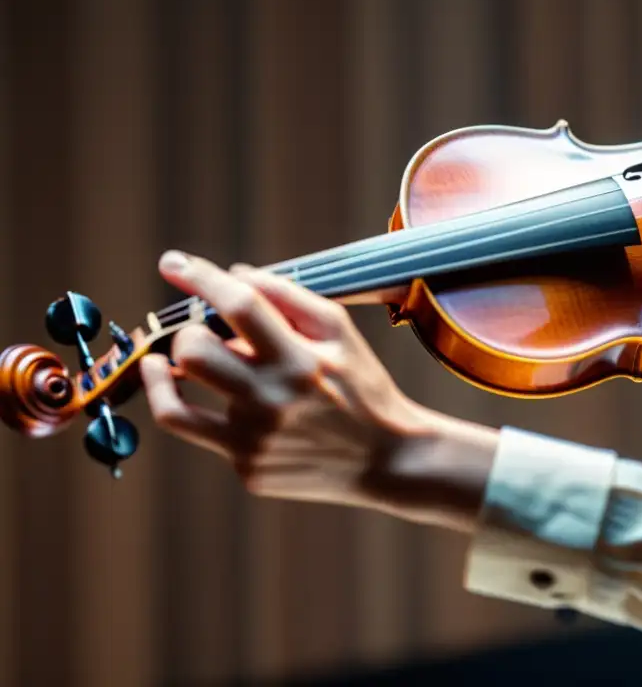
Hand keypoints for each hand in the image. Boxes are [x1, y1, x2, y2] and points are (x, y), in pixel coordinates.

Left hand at [139, 250, 496, 529]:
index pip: (239, 306)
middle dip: (187, 333)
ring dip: (165, 373)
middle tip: (199, 333)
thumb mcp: (341, 332)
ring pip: (173, 404)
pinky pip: (204, 435)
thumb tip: (235, 274)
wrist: (387, 459)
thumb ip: (288, 297)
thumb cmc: (363, 386)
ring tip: (165, 362)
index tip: (173, 263)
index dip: (200, 278)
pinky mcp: (248, 468)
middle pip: (193, 352)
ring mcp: (255, 441)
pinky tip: (208, 400)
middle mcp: (272, 400)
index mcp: (300, 359)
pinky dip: (205, 411)